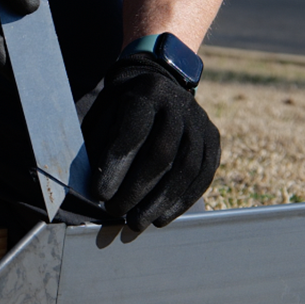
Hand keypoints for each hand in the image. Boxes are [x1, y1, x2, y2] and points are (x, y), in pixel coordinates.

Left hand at [82, 54, 219, 230]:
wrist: (159, 81)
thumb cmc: (121, 105)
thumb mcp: (105, 113)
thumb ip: (99, 144)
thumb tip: (90, 189)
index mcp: (146, 92)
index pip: (133, 133)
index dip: (116, 167)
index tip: (100, 194)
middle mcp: (178, 105)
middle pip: (161, 155)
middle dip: (136, 190)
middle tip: (115, 213)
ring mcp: (201, 122)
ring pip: (186, 169)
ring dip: (160, 202)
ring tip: (137, 223)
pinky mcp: (214, 139)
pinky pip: (203, 175)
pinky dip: (182, 200)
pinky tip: (162, 217)